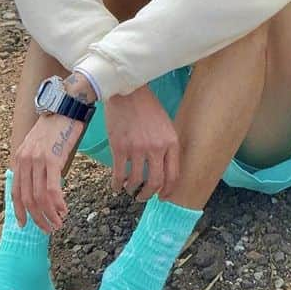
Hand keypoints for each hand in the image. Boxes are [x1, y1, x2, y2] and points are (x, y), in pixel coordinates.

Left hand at [11, 113, 80, 232]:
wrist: (66, 105)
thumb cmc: (57, 125)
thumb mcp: (38, 144)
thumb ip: (34, 162)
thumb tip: (39, 182)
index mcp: (19, 158)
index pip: (15, 192)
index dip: (19, 211)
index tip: (25, 224)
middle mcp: (25, 161)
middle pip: (27, 199)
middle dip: (37, 218)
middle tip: (49, 228)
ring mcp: (37, 160)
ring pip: (39, 197)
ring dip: (49, 215)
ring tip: (58, 222)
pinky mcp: (52, 159)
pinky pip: (51, 188)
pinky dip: (57, 203)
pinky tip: (63, 209)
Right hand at [103, 85, 180, 203]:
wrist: (127, 92)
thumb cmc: (147, 108)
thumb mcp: (166, 125)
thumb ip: (167, 147)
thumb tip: (165, 173)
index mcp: (171, 142)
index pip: (173, 175)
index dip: (167, 191)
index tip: (162, 197)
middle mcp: (156, 147)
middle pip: (155, 182)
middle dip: (149, 194)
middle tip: (143, 197)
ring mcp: (137, 148)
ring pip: (137, 181)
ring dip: (132, 190)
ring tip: (130, 189)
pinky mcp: (120, 148)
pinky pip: (119, 175)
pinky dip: (117, 184)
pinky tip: (117, 186)